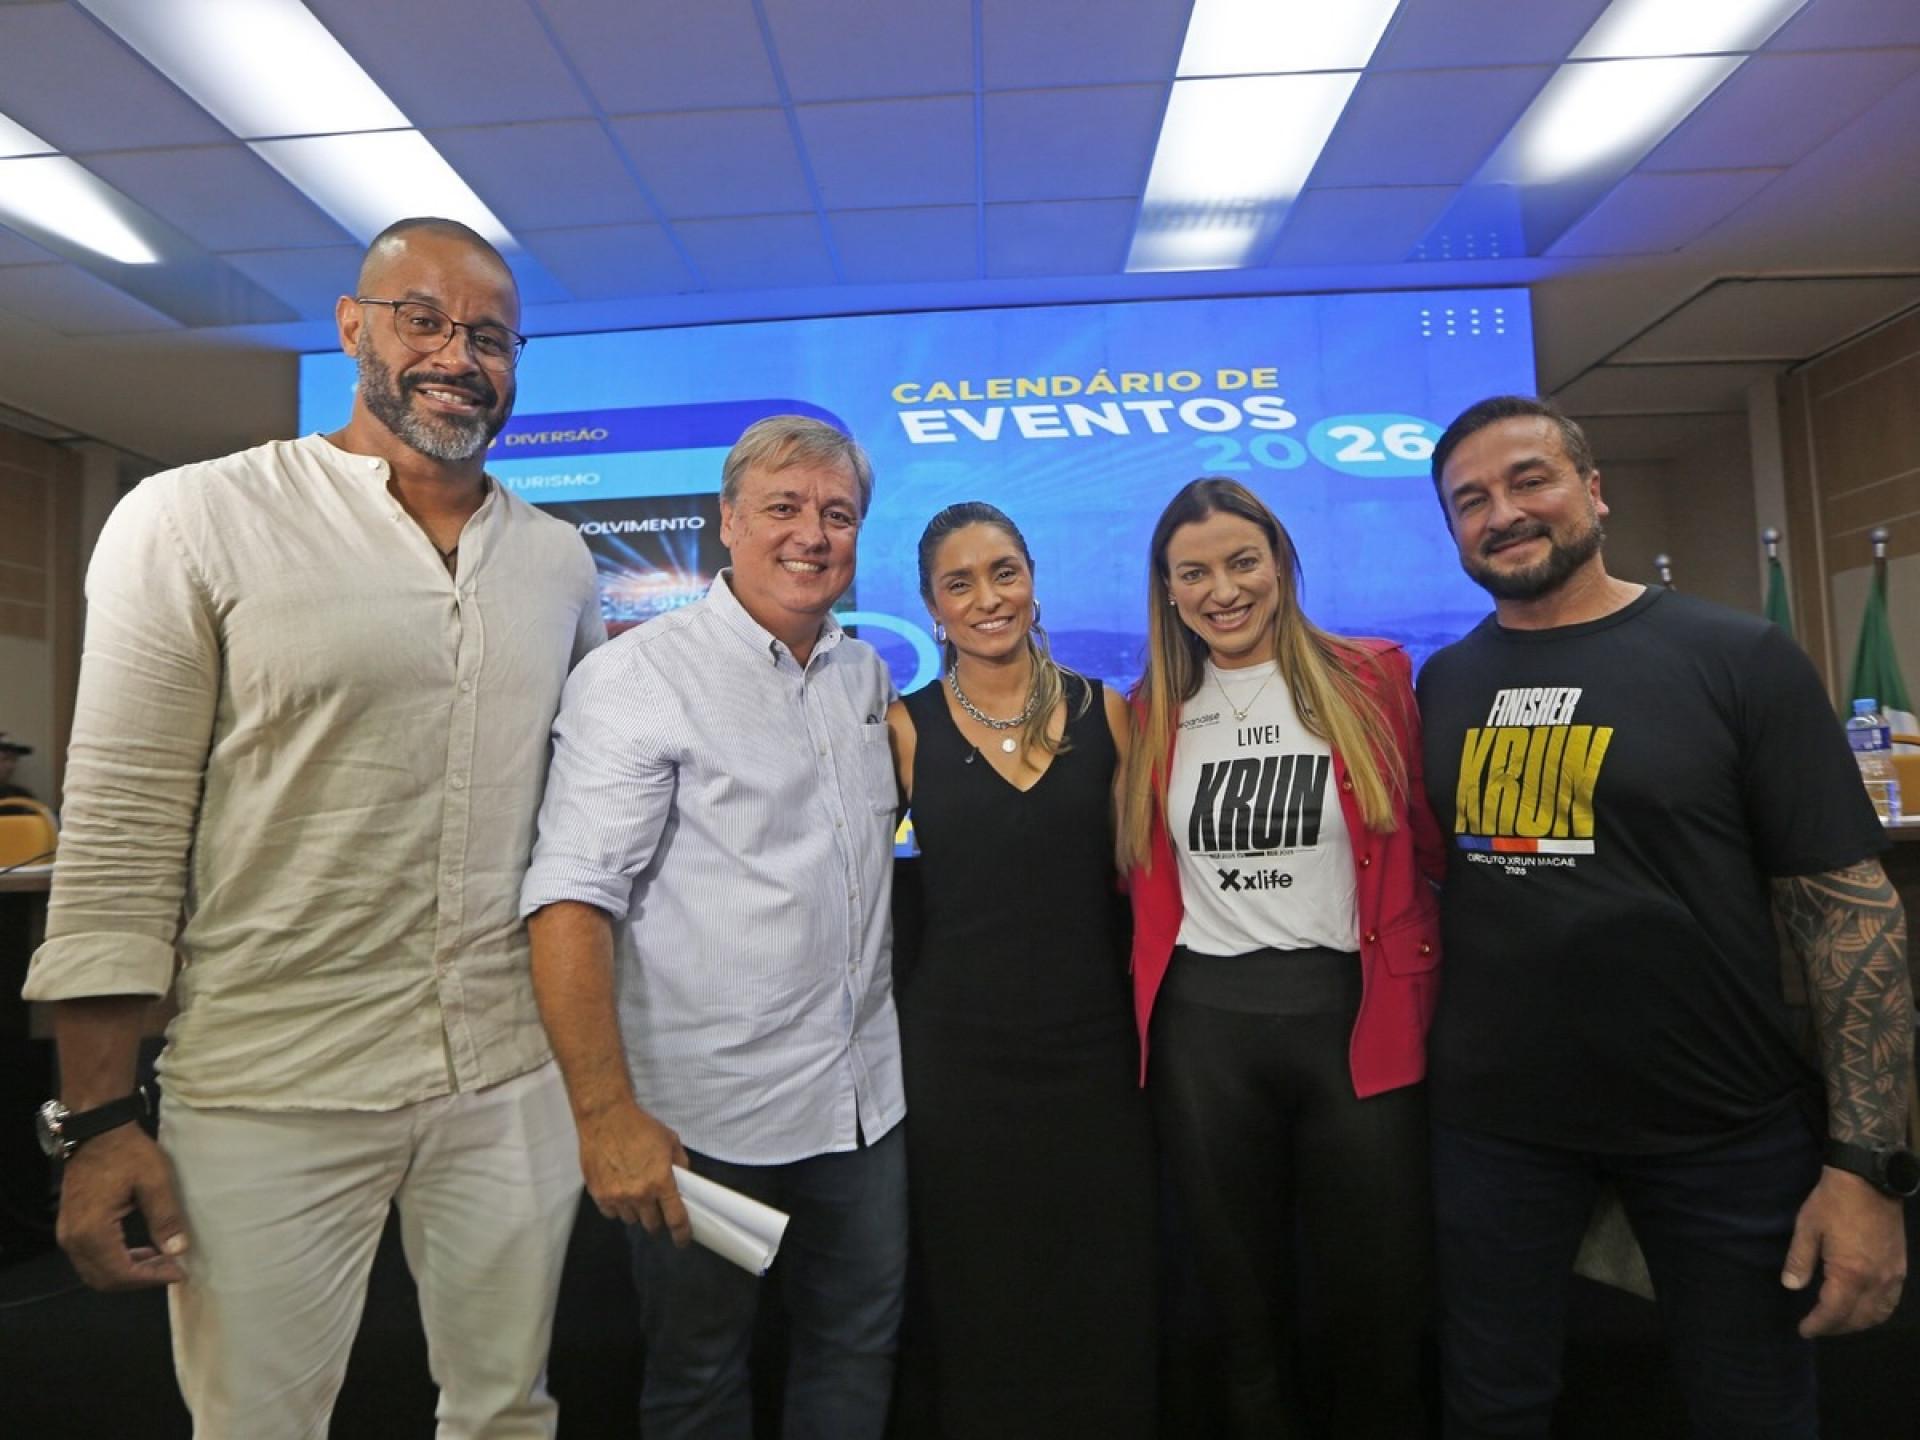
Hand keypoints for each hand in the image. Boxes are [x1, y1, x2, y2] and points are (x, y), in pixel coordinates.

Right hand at [54, 1125, 188, 1290]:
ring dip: (127, 1272)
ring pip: (95, 1272)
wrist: (98, 1132)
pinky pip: (90, 1258)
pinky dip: (115, 1262)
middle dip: (139, 1280)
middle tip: (170, 1268)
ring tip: (159, 1260)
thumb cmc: (127, 1153)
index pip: (120, 1273)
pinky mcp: (71, 1227)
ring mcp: (68, 1234)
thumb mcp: (154, 1182)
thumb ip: (165, 1219)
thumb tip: (178, 1251)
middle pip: (104, 1280)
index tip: (177, 1272)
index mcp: (92, 1231)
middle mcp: (73, 1239)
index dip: (150, 1278)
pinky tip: (140, 1252)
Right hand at [577, 1102, 692, 1244]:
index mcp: (661, 1182)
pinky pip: (611, 1213)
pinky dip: (617, 1208)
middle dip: (657, 1221)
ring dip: (637, 1213)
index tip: (682, 1240)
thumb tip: (684, 1180)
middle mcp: (639, 1194)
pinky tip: (620, 1194)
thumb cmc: (640, 1126)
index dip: (681, 1233)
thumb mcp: (670, 1140)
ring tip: (637, 1197)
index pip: (675, 1218)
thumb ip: (680, 1163)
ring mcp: (617, 1196)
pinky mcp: (599, 1194)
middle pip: (652, 1225)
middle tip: (658, 1211)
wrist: (606, 1117)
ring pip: (631, 1220)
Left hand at [1782, 1166, 1906, 1335]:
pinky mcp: (1900, 1267)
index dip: (1818, 1325)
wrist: (1869, 1180)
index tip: (1804, 1331)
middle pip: (1858, 1319)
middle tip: (1818, 1327)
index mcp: (1851, 1274)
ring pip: (1879, 1314)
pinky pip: (1891, 1301)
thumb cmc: (1833, 1202)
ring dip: (1858, 1323)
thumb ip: (1799, 1260)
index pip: (1834, 1312)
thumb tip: (1790, 1285)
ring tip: (1838, 1321)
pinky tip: (1864, 1308)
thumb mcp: (1807, 1228)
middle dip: (1837, 1328)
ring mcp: (1892, 1275)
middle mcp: (1876, 1281)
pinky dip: (1877, 1312)